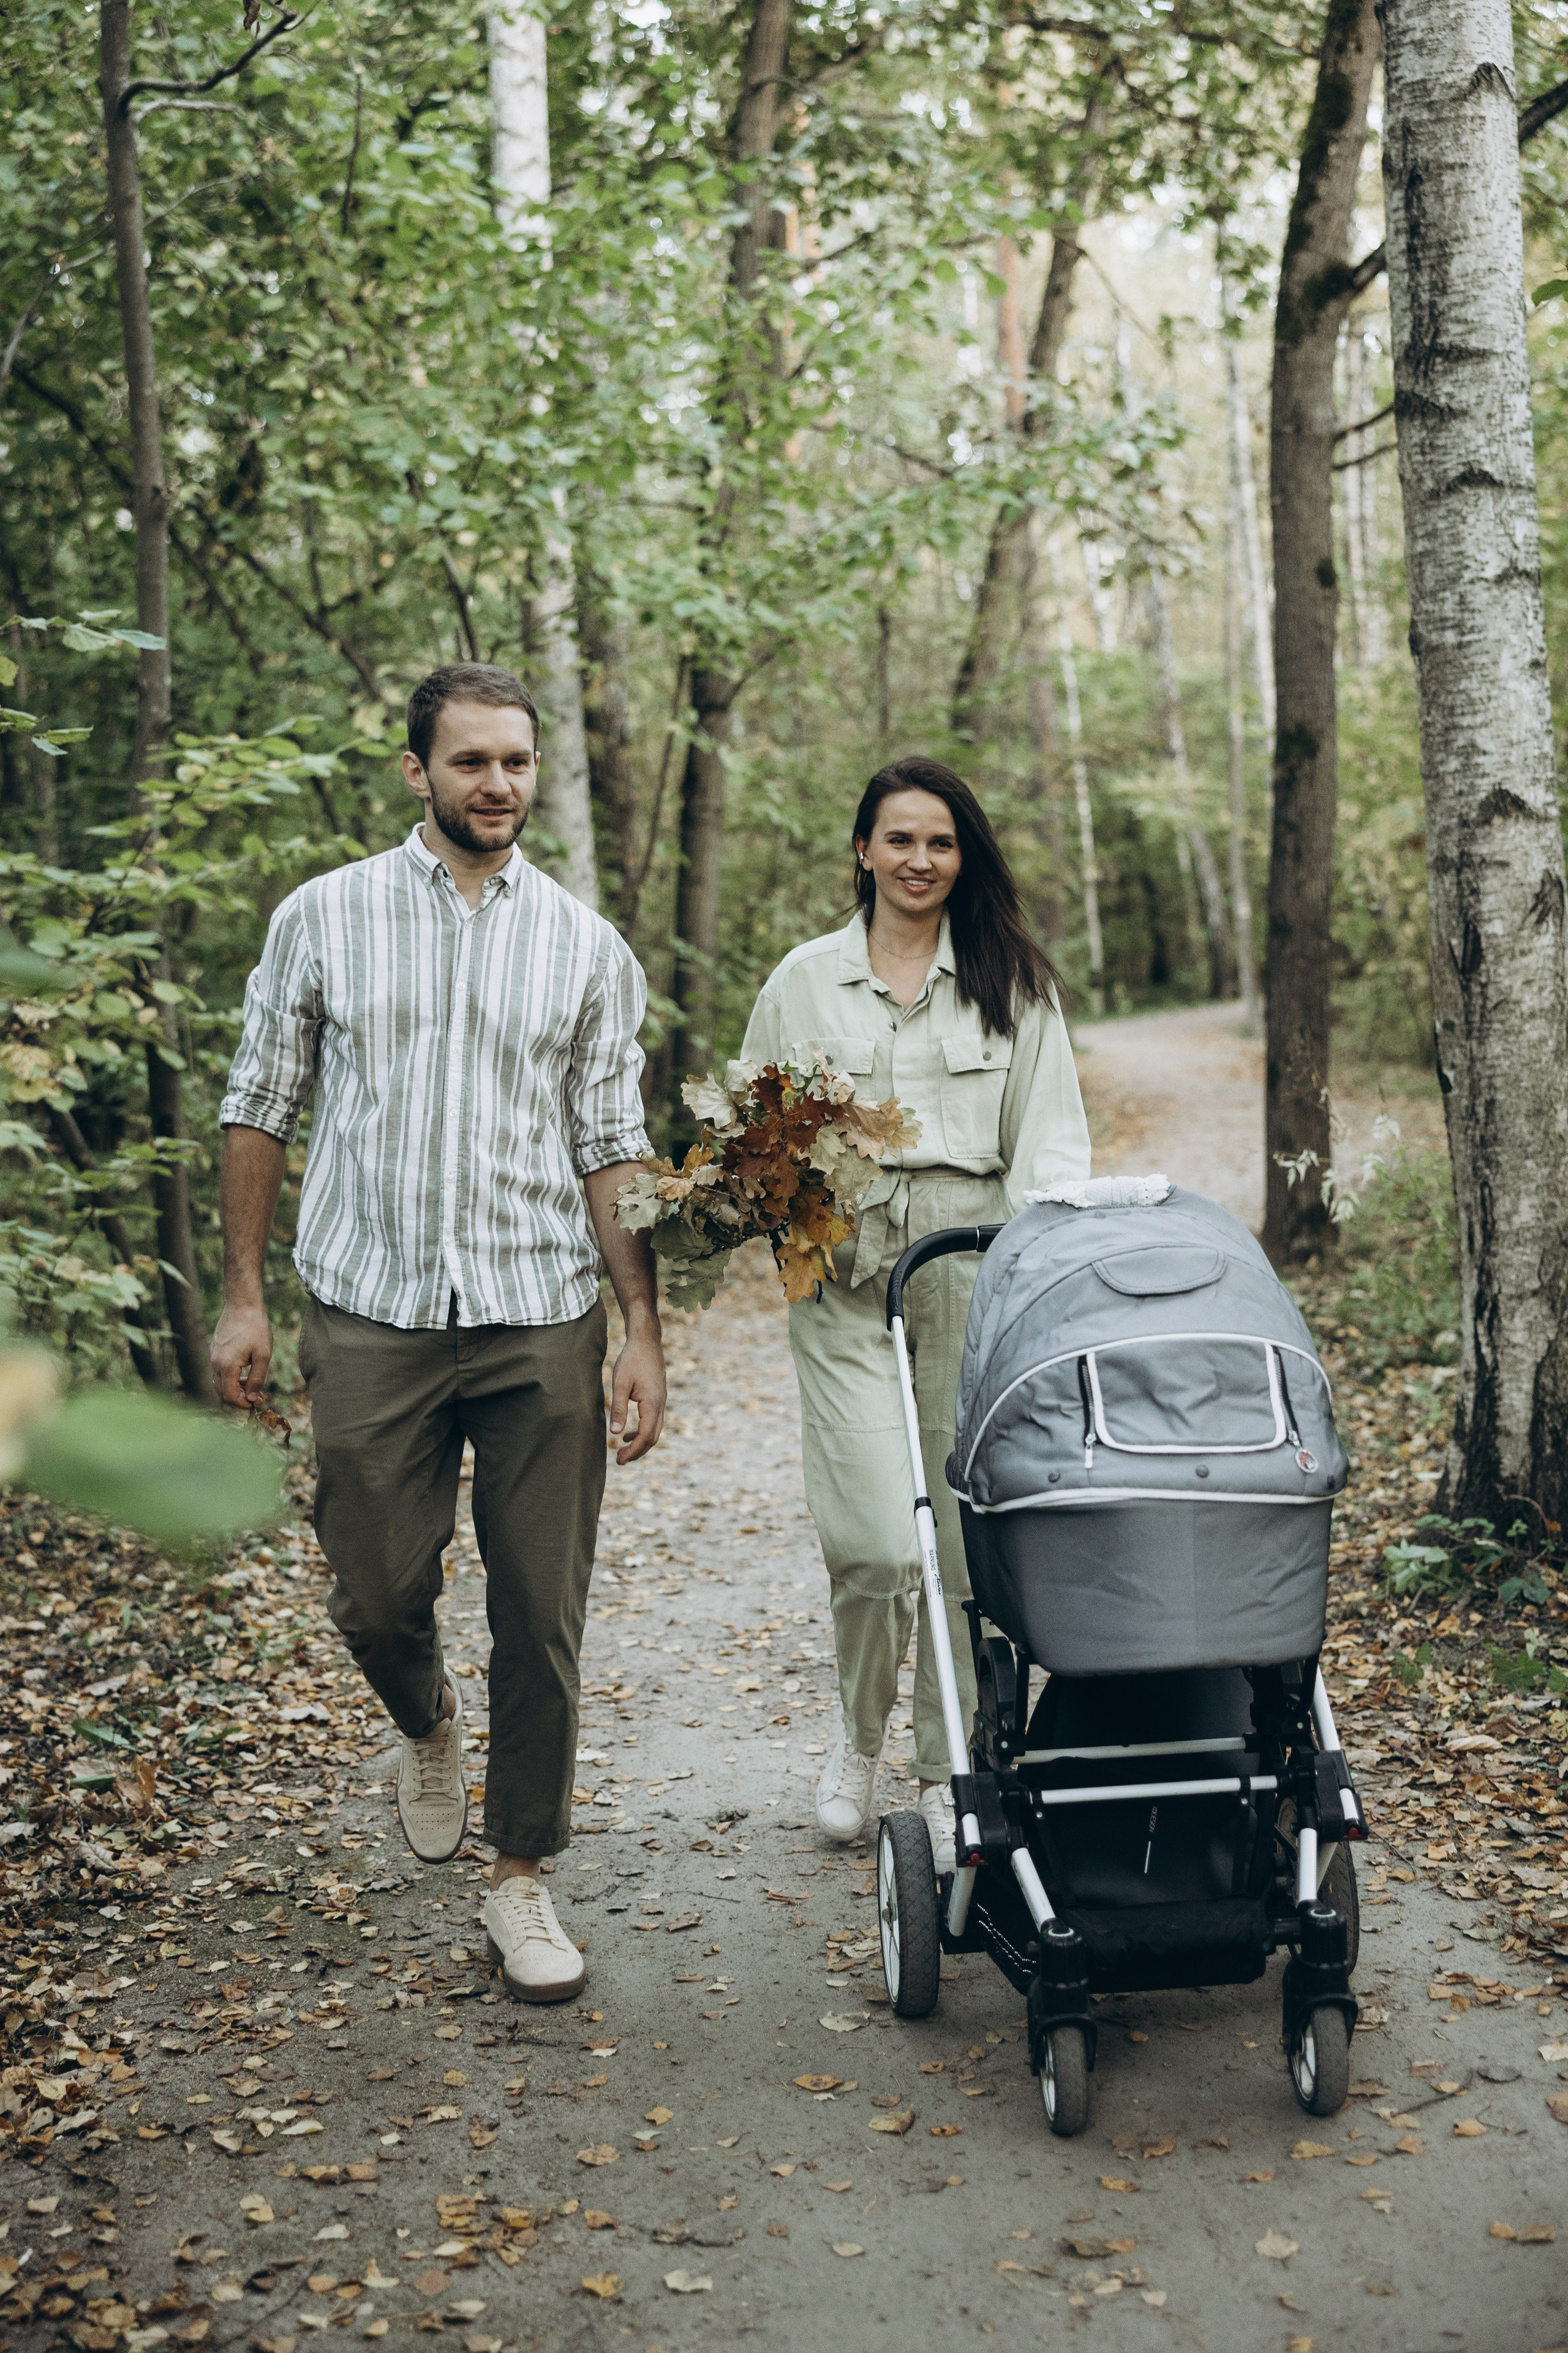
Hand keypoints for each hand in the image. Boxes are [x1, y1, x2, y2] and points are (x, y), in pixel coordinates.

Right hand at [211, 1301, 273, 1409]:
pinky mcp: (214, 1350)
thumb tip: (252, 1399)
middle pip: (222, 1392)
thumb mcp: (263, 1355)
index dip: (243, 1404)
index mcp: (226, 1366)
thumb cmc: (255, 1327)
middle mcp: (215, 1362)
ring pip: (219, 1382)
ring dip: (235, 1388)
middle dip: (239, 1398)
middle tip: (257, 1396)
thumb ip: (257, 1379)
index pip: (230, 1396)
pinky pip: (219, 1371)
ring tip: (253, 1383)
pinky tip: (245, 1370)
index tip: (257, 1403)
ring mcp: (212, 1355)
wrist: (242, 1303)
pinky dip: (230, 1377)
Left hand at [608, 1321, 665, 1463]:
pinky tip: (628, 1433)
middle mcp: (661, 1405)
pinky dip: (642, 1431)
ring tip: (623, 1451)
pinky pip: (653, 1421)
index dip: (633, 1451)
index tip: (619, 1460)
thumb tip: (615, 1433)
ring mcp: (661, 1401)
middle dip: (638, 1452)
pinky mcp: (658, 1397)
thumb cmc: (632, 1359)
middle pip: (653, 1437)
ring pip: (654, 1430)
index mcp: (653, 1404)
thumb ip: (619, 1408)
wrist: (646, 1341)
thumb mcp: (620, 1383)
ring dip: (640, 1443)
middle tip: (620, 1460)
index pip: (645, 1436)